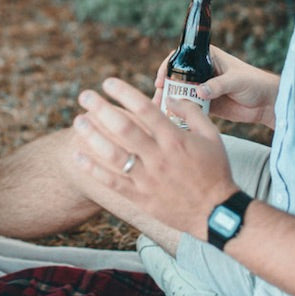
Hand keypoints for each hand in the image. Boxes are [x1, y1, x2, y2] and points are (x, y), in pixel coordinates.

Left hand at [73, 77, 234, 240]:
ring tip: (78, 121)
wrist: (216, 212)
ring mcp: (148, 178)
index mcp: (175, 139)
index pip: (145, 109)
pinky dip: (93, 169)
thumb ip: (192, 112)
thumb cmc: (215, 171)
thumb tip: (171, 98)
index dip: (124, 93)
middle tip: (84, 95)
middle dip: (101, 108)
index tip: (108, 83)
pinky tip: (78, 156)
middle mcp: (159, 157)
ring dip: (92, 136)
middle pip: (124, 128)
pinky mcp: (141, 197)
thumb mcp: (212, 136)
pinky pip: (112, 182)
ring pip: (114, 154)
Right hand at [153, 45, 278, 128]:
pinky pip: (190, 108)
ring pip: (180, 94)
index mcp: (207, 57)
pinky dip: (181, 113)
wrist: (268, 103)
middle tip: (156, 100)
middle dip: (164, 88)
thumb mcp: (236, 80)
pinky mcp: (207, 105)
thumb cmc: (255, 83)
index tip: (161, 80)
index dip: (167, 67)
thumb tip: (198, 92)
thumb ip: (218, 85)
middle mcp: (202, 71)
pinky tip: (172, 121)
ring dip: (170, 102)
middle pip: (176, 77)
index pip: (180, 57)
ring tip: (160, 113)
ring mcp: (203, 89)